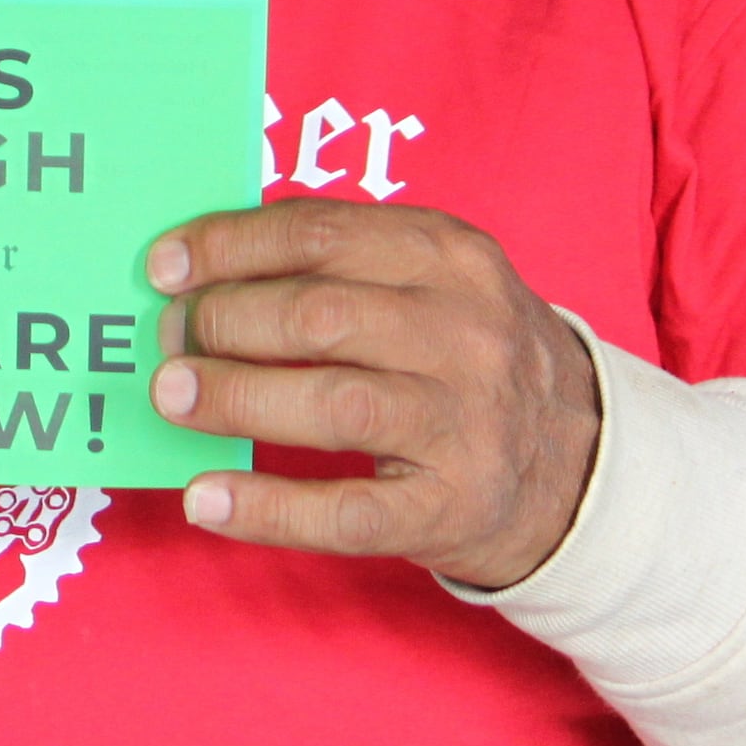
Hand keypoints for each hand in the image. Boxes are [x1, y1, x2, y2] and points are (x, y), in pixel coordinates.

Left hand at [145, 199, 599, 588]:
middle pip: (318, 317)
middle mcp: (466, 334)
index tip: (165, 267)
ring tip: (172, 396)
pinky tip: (207, 498)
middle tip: (168, 340)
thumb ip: (342, 262)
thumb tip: (206, 263)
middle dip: (223, 323)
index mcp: (451, 258)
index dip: (228, 247)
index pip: (320, 233)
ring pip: (333, 404)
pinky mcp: (450, 509)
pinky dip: (267, 508)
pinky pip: (345, 511)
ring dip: (236, 397)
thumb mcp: (435, 282)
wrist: (580, 464)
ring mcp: (464, 425)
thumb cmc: (469, 358)